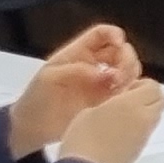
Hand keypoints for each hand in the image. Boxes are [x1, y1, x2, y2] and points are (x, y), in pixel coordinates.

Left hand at [5, 24, 143, 157]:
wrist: (33, 128)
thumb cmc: (37, 98)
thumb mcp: (49, 78)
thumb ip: (76, 70)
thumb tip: (104, 73)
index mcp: (78, 54)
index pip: (101, 34)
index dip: (114, 34)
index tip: (119, 43)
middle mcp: (95, 66)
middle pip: (121, 51)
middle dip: (127, 58)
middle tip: (120, 75)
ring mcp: (102, 84)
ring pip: (128, 71)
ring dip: (130, 75)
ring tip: (120, 88)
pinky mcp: (107, 102)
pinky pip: (127, 92)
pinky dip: (130, 92)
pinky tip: (122, 98)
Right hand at [53, 79, 163, 162]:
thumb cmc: (82, 136)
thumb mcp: (89, 110)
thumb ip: (111, 102)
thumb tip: (119, 101)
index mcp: (132, 104)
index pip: (154, 87)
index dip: (142, 85)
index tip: (126, 88)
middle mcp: (144, 118)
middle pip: (161, 100)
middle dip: (149, 97)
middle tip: (127, 101)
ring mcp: (145, 135)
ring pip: (155, 116)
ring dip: (144, 112)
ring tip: (120, 118)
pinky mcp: (141, 149)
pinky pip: (146, 132)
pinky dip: (139, 127)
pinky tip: (119, 133)